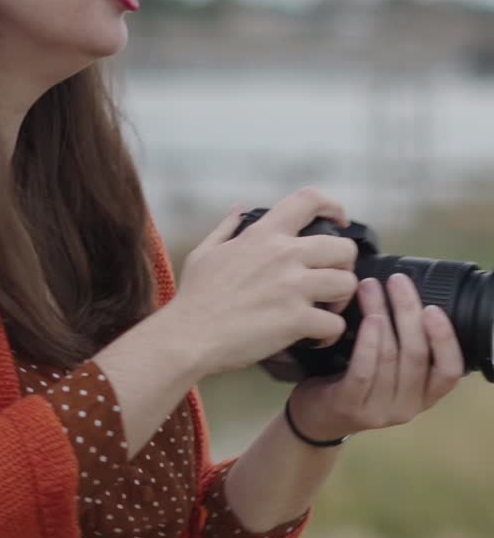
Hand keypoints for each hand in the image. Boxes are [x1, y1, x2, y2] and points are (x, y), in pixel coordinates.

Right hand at [173, 187, 358, 377]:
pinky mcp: (297, 320)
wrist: (189, 335)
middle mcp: (284, 255)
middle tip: (330, 281)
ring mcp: (293, 288)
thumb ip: (227, 227)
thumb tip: (239, 208)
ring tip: (326, 310)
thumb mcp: (206, 251)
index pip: (309, 201)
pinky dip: (330, 333)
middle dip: (344, 265)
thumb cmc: (195, 296)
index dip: (333, 207)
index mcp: (264, 235)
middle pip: (344, 248)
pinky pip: (335, 323)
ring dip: (341, 299)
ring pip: (347, 284)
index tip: (339, 221)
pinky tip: (316, 337)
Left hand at [286, 273, 464, 440]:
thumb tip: (406, 291)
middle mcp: (408, 406)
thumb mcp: (390, 369)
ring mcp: (379, 411)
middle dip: (408, 311)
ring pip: (389, 357)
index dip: (446, 339)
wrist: (316, 416)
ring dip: (382, 314)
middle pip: (416, 355)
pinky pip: (363, 372)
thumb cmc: (356, 381)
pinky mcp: (351, 407)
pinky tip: (367, 319)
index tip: (433, 307)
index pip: (450, 370)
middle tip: (397, 281)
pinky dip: (368, 342)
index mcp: (424, 394)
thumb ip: (405, 343)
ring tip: (370, 287)